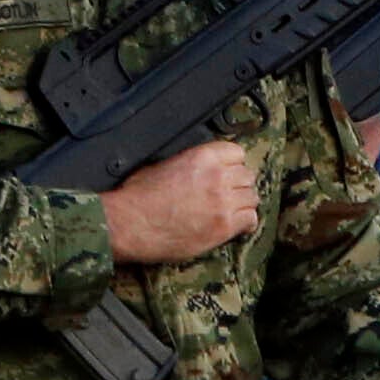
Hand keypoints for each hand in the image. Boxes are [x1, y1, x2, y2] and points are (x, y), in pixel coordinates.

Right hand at [102, 139, 258, 269]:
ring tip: (227, 210)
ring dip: (241, 204)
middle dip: (237, 185)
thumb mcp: (160, 165)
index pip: (237, 153)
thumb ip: (190, 162)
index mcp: (202, 157)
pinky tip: (232, 225)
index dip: (231, 164)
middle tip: (224, 195)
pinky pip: (250, 219)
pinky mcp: (223, 226)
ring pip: (252, 198)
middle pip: (247, 176)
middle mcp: (217, 177)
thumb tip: (202, 167)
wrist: (127, 223)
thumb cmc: (135, 196)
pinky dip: (244, 223)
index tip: (225, 173)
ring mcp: (223, 202)